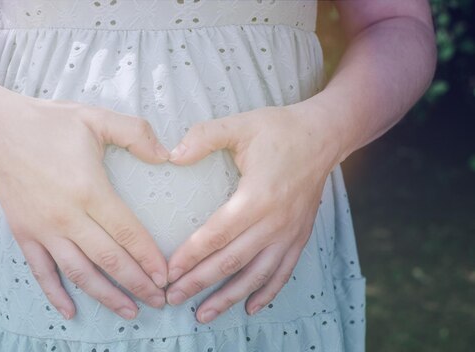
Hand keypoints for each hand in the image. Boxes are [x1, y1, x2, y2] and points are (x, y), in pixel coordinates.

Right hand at [0, 97, 169, 319]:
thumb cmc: (49, 124)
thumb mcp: (97, 118)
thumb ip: (136, 133)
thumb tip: (168, 155)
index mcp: (89, 190)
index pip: (127, 233)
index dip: (149, 257)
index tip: (166, 275)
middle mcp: (67, 217)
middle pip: (109, 260)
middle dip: (137, 283)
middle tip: (159, 300)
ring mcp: (43, 229)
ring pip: (79, 273)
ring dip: (106, 296)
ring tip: (129, 311)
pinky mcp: (24, 234)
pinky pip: (41, 272)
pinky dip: (55, 294)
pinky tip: (70, 312)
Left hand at [163, 102, 341, 322]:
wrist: (324, 136)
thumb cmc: (278, 130)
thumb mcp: (240, 125)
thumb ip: (204, 137)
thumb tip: (172, 155)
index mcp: (257, 196)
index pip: (217, 235)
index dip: (191, 256)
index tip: (169, 273)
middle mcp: (275, 222)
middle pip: (232, 261)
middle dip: (200, 283)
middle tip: (173, 299)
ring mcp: (290, 233)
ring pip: (256, 275)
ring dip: (229, 298)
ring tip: (203, 315)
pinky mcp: (299, 236)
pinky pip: (283, 272)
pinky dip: (267, 293)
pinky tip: (250, 308)